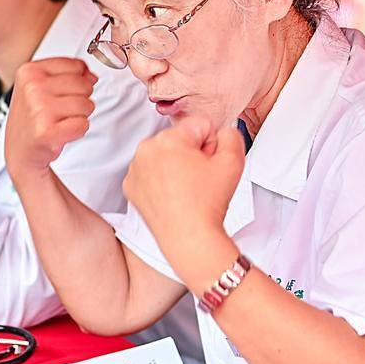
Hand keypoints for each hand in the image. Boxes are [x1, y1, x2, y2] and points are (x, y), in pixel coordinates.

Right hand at [4, 58, 96, 181]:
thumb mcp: (40, 86)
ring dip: (80, 115)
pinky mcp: (48, 131)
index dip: (80, 79)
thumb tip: (91, 75)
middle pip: (84, 84)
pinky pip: (83, 124)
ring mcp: (39, 109)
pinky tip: (62, 131)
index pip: (76, 65)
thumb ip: (68, 74)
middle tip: (62, 110)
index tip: (66, 91)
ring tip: (61, 121)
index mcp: (29, 72)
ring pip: (87, 104)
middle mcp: (32, 88)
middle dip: (81, 98)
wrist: (20, 150)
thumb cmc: (32, 118)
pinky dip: (78, 130)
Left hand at [122, 116, 243, 285]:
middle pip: (179, 140)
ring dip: (176, 166)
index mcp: (168, 138)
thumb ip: (231, 135)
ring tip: (186, 189)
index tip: (209, 164)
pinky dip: (161, 181)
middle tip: (199, 179)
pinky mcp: (130, 185)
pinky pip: (150, 173)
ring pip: (164, 155)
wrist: (189, 237)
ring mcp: (135, 168)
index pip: (199, 126)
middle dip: (192, 154)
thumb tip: (220, 132)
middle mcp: (146, 149)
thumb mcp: (234, 161)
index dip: (211, 144)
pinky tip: (172, 196)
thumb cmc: (208, 203)